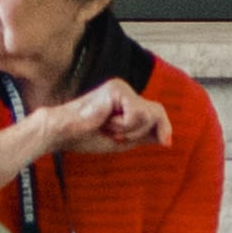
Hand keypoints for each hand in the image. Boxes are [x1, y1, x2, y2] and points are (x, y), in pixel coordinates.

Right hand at [3, 81, 165, 181]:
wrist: (64, 133)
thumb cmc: (87, 137)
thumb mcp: (122, 139)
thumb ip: (143, 135)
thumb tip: (166, 137)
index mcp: (124, 101)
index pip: (153, 112)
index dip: (164, 127)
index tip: (167, 144)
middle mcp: (124, 91)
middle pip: (156, 110)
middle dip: (148, 130)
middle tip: (120, 137)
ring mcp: (121, 88)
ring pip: (148, 115)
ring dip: (130, 130)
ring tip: (109, 128)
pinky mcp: (117, 90)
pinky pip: (136, 114)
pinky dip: (123, 125)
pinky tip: (105, 122)